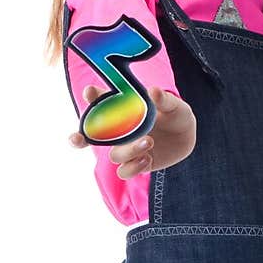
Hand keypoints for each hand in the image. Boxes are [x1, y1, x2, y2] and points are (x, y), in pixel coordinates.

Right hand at [68, 85, 196, 178]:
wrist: (187, 136)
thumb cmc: (176, 114)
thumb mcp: (174, 105)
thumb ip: (164, 100)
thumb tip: (154, 91)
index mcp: (125, 110)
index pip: (102, 102)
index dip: (92, 97)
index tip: (90, 92)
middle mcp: (120, 131)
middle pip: (92, 136)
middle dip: (79, 138)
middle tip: (75, 139)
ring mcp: (127, 148)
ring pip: (114, 155)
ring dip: (128, 151)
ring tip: (149, 142)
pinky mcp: (137, 164)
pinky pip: (124, 171)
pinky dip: (134, 167)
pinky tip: (148, 159)